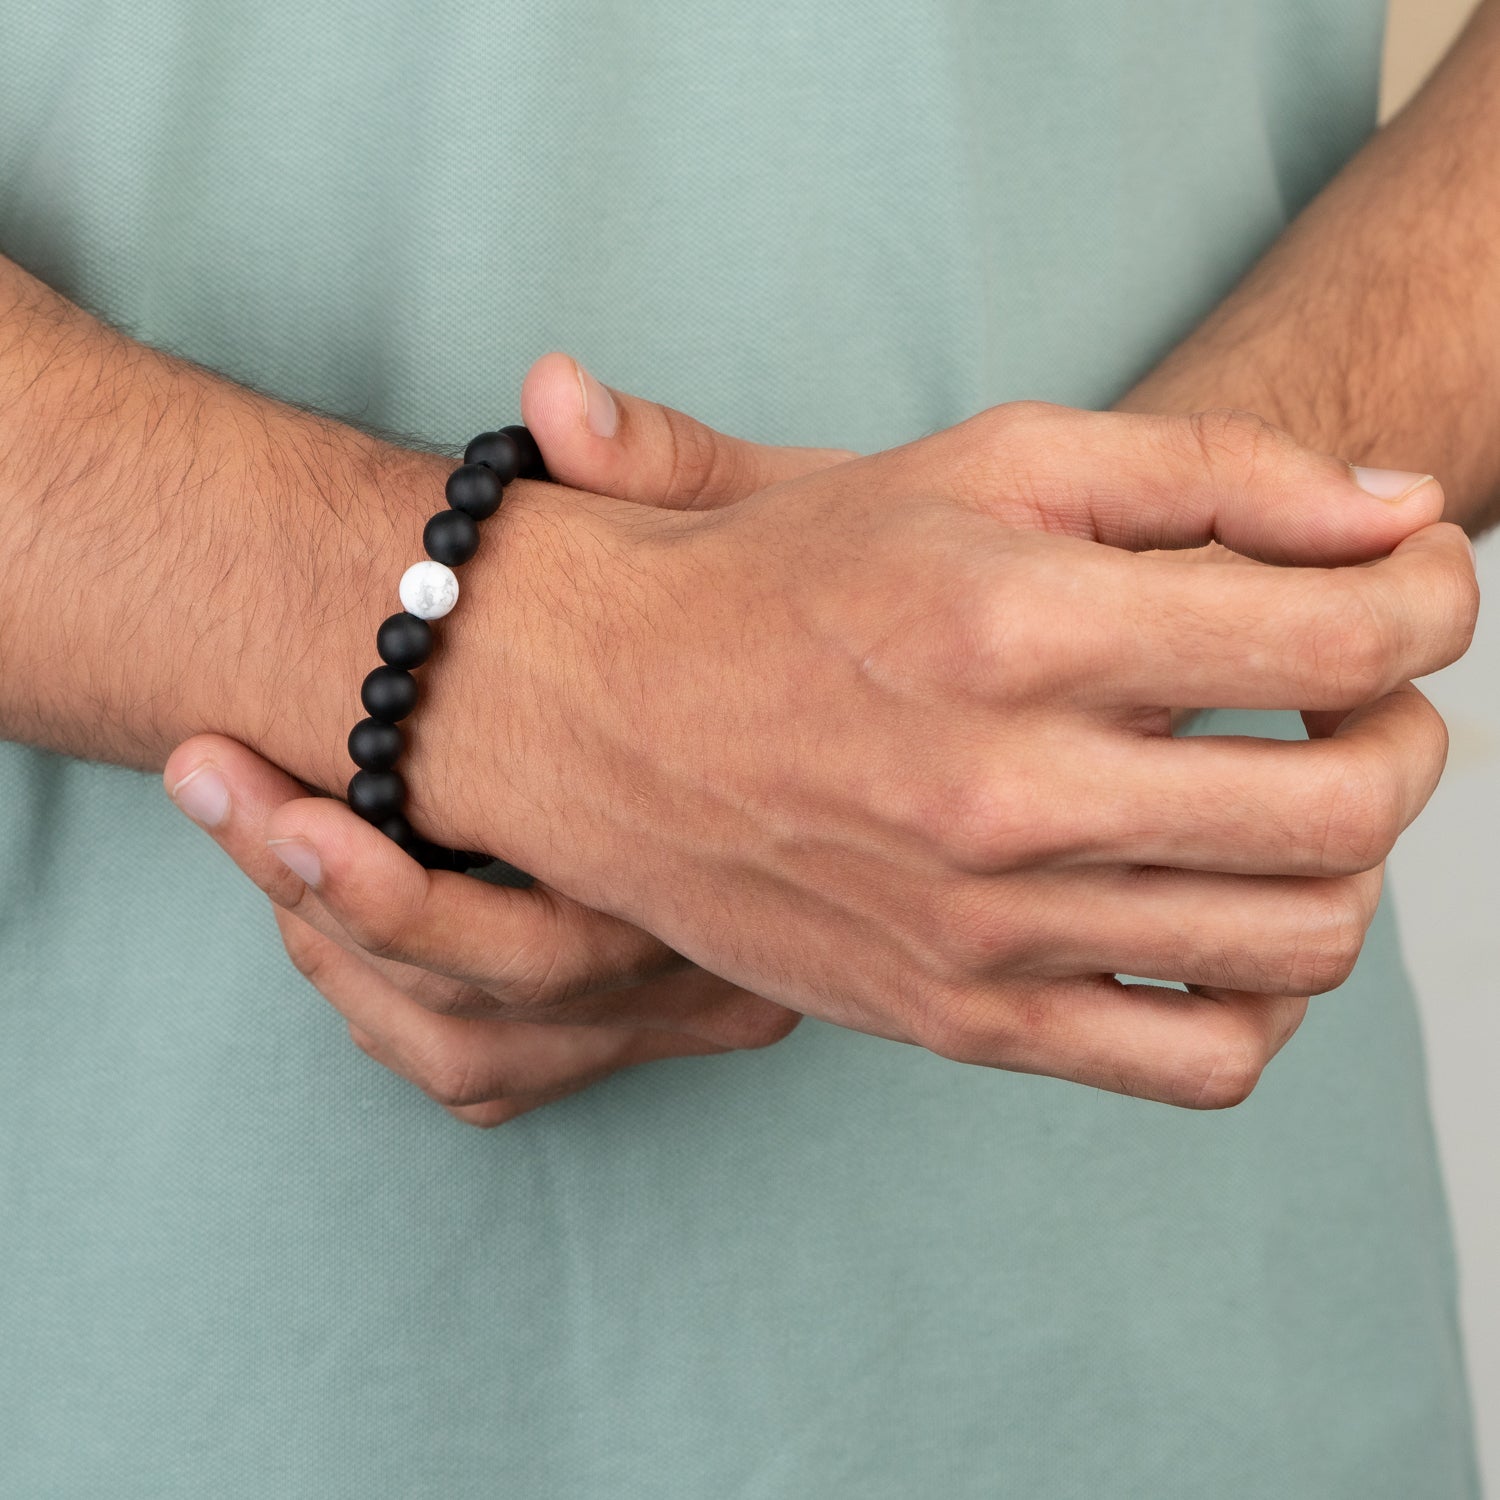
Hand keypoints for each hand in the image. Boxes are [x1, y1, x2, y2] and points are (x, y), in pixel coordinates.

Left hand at [166, 355, 854, 1124]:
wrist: (937, 731)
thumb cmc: (859, 619)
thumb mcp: (805, 531)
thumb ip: (677, 472)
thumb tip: (553, 395)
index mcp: (739, 867)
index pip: (538, 932)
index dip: (371, 883)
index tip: (241, 768)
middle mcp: (716, 966)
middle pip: (484, 1002)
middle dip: (317, 897)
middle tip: (207, 773)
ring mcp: (677, 1005)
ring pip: (471, 1050)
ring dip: (337, 954)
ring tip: (250, 821)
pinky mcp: (642, 1022)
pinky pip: (485, 1076)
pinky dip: (390, 1008)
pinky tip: (333, 910)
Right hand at [405, 401, 1475, 1107]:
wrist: (606, 711)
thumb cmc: (792, 574)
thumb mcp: (986, 461)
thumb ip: (1208, 468)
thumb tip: (1402, 513)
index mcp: (1021, 625)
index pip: (1344, 637)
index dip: (1430, 600)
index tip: (1409, 588)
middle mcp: (1009, 793)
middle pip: (1354, 804)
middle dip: (1409, 729)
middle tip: (1359, 691)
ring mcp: (988, 930)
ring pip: (1305, 942)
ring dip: (1352, 858)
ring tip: (1293, 794)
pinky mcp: (963, 1019)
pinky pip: (1201, 1061)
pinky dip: (1267, 998)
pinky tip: (1225, 915)